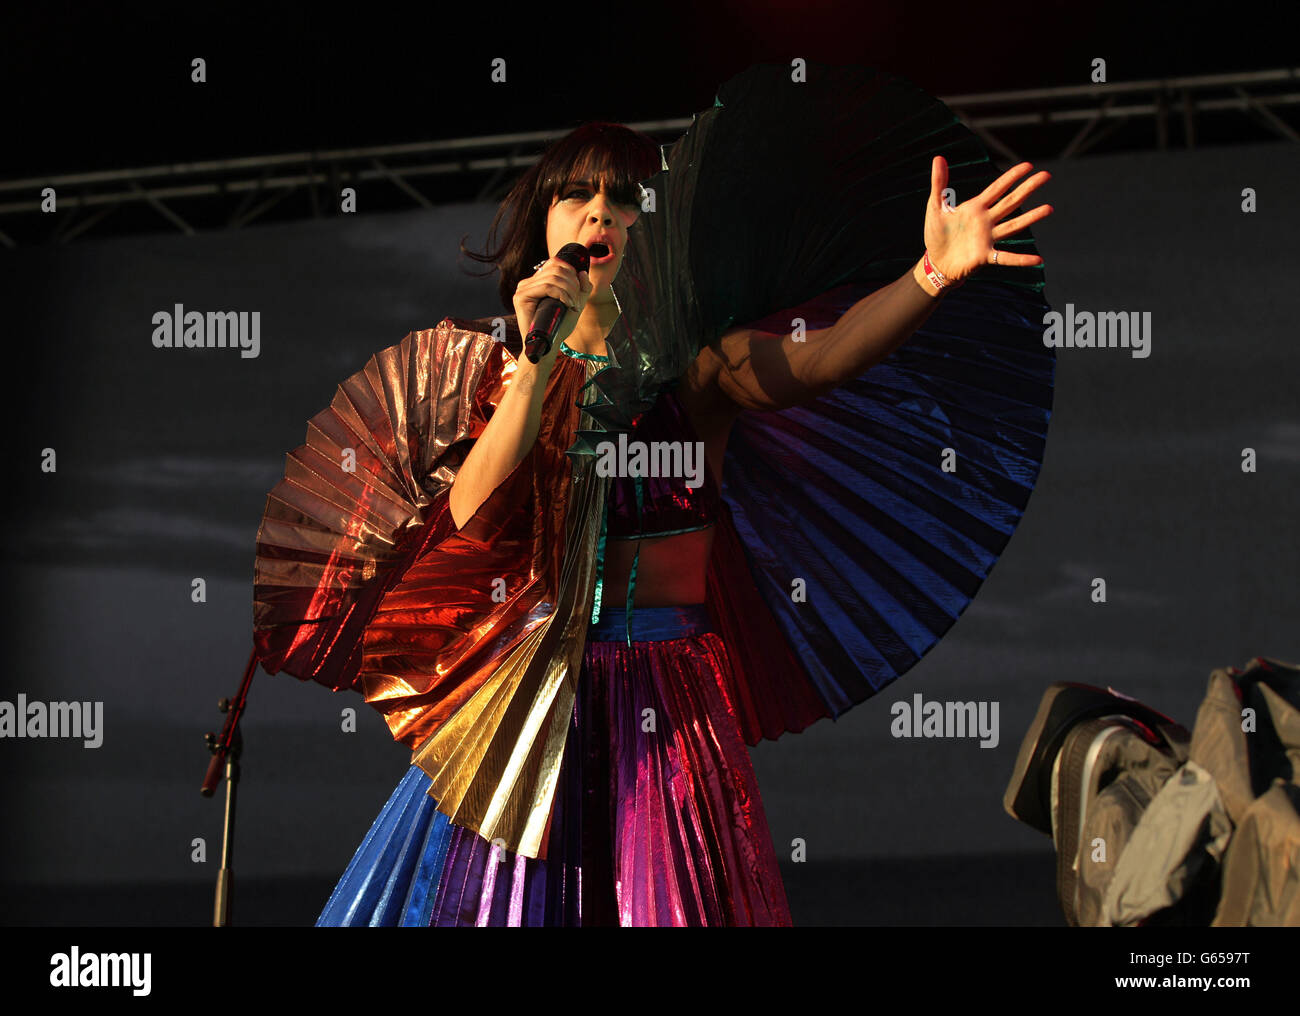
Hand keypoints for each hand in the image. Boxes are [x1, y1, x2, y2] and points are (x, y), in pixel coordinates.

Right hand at [512, 257, 592, 368]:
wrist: (547, 346)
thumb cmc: (558, 327)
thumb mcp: (575, 305)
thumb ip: (582, 289)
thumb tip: (582, 272)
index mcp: (538, 281)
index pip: (555, 263)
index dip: (571, 271)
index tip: (579, 290)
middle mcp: (529, 282)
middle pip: (556, 268)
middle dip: (573, 284)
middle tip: (577, 301)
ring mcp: (523, 288)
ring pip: (553, 277)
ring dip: (570, 291)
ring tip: (573, 306)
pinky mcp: (521, 297)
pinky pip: (547, 287)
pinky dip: (562, 294)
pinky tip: (567, 305)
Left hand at [924, 156, 1052, 282]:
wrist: (935, 262)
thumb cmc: (936, 234)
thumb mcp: (935, 207)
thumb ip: (939, 183)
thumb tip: (938, 158)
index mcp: (976, 207)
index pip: (997, 188)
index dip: (1012, 176)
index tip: (1029, 165)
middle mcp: (986, 221)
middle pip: (1011, 202)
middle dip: (1028, 188)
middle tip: (1046, 175)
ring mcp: (988, 238)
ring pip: (1013, 226)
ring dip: (1031, 217)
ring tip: (1048, 208)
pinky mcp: (985, 256)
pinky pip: (1006, 257)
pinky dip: (1021, 259)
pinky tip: (1037, 259)